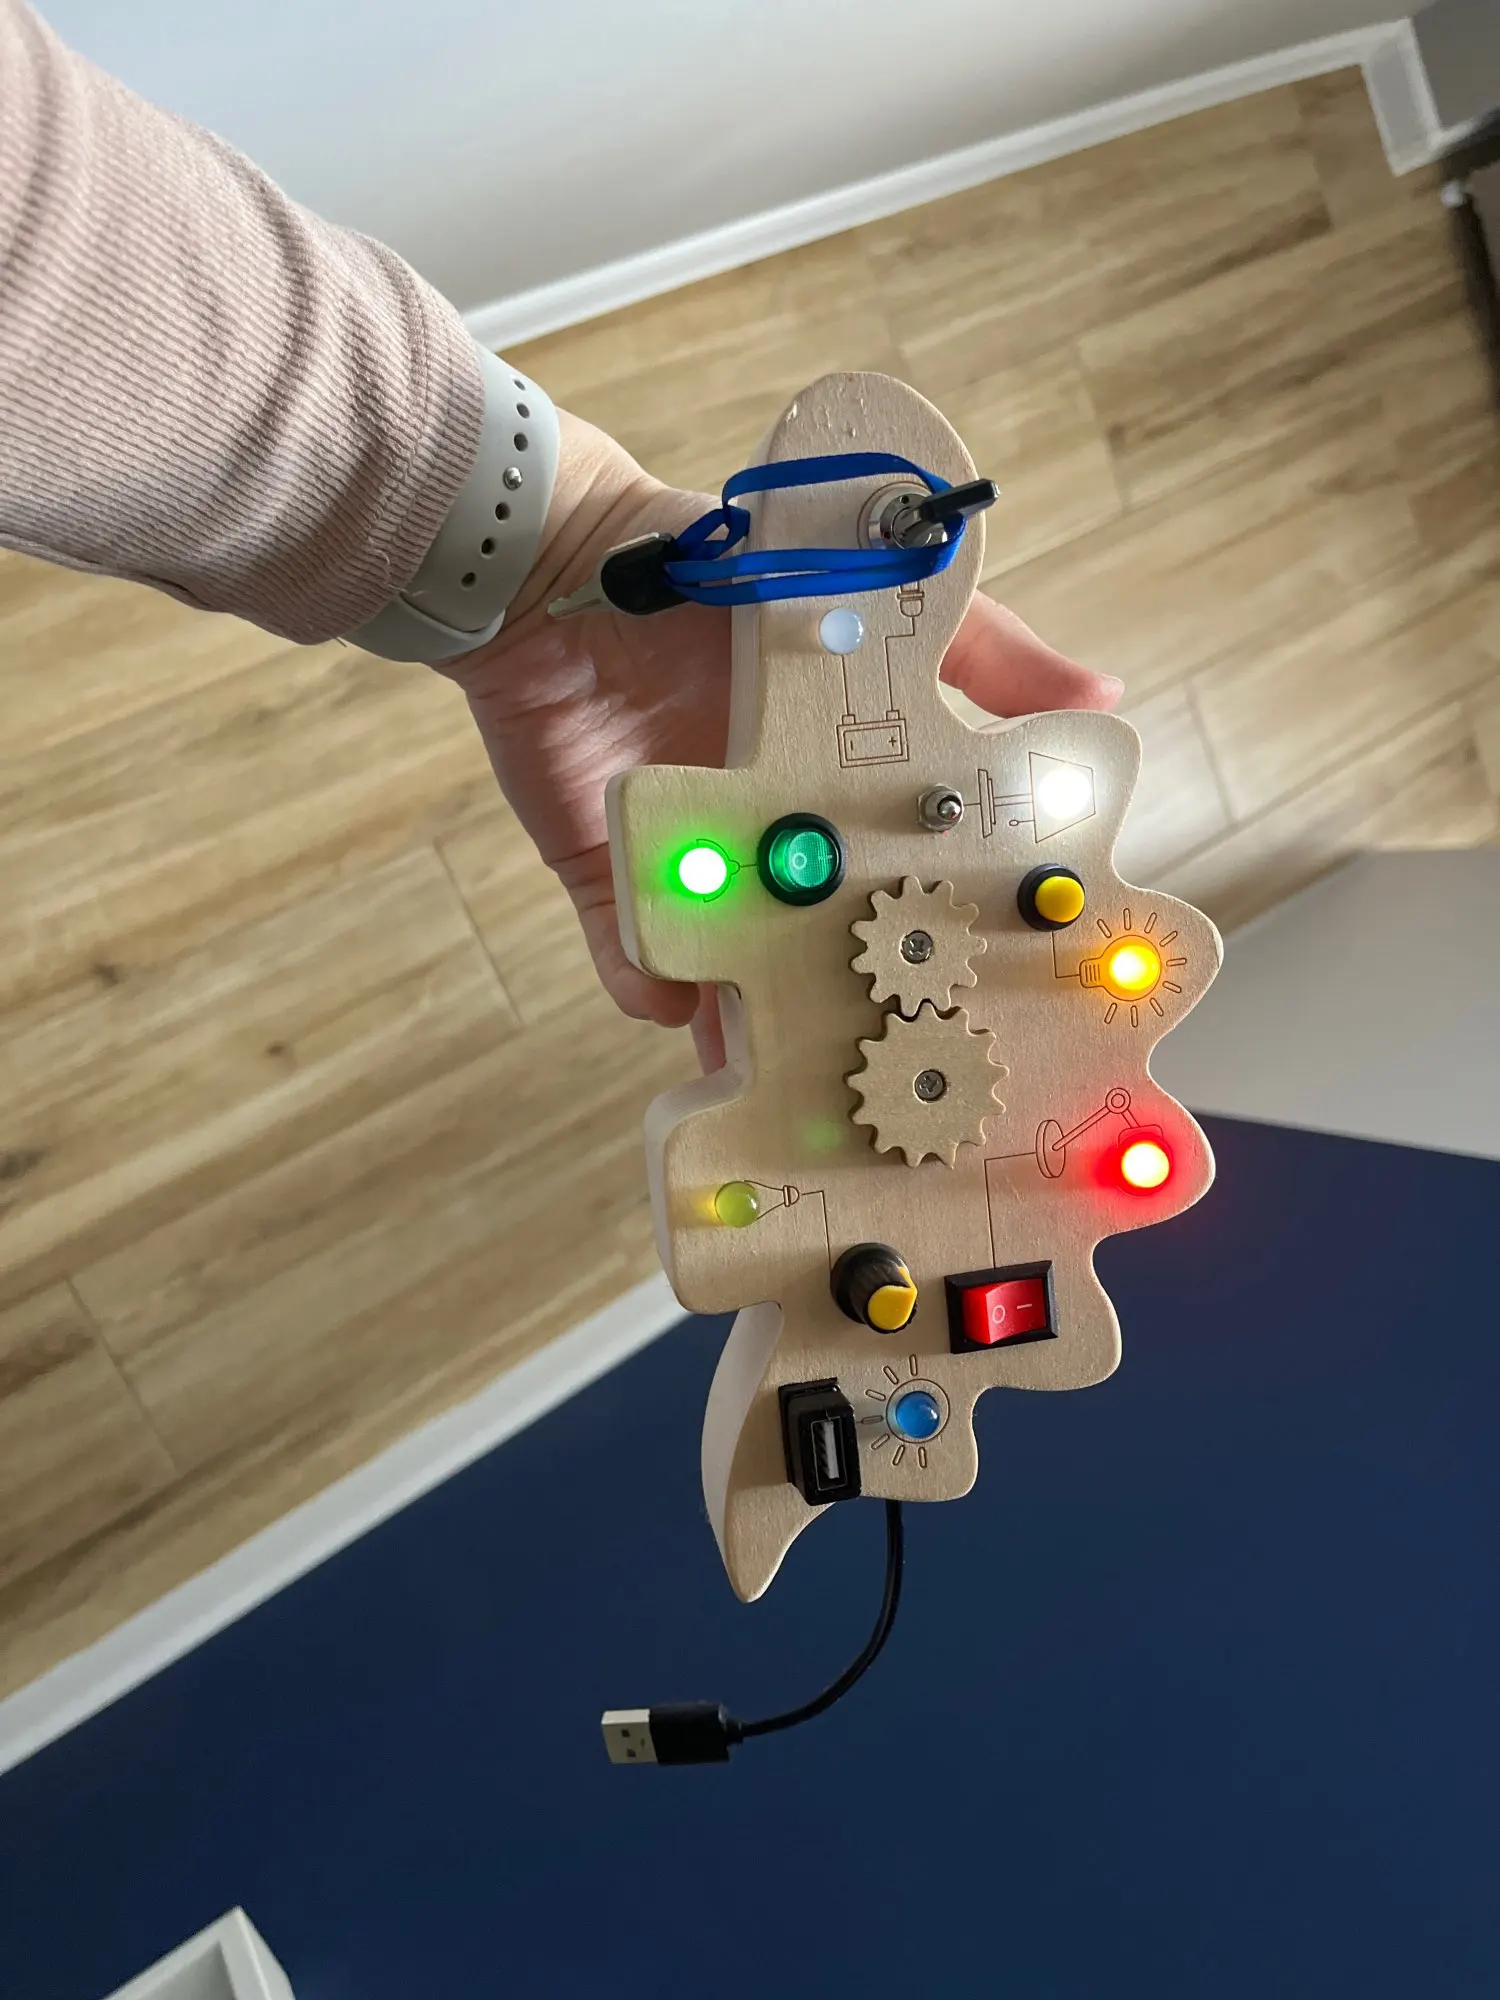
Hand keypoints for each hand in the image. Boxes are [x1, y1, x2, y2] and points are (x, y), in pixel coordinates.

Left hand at [445, 412, 1123, 1065]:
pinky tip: (673, 1005)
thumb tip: (1106, 699)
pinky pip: (632, 957)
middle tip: (887, 1071)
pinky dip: (647, 987)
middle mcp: (782, 844)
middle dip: (851, 1012)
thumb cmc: (733, 581)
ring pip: (737, 975)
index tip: (979, 999)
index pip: (908, 886)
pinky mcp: (615, 880)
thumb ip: (984, 654)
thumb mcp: (879, 607)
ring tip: (783, 1086)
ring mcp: (699, 869)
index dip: (940, 940)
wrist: (568, 568)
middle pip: (826, 952)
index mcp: (849, 797)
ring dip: (754, 1031)